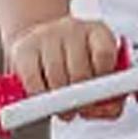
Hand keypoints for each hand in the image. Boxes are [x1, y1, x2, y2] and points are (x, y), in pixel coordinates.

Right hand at [4, 16, 124, 120]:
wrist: (41, 46)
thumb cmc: (77, 66)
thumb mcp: (101, 76)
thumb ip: (113, 97)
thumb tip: (108, 108)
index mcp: (98, 32)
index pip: (104, 54)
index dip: (103, 80)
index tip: (100, 95)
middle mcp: (73, 28)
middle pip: (80, 71)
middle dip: (81, 99)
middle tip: (80, 110)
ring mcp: (46, 36)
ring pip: (56, 78)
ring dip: (61, 102)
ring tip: (63, 108)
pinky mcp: (23, 49)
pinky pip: (33, 81)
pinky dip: (41, 97)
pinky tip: (45, 99)